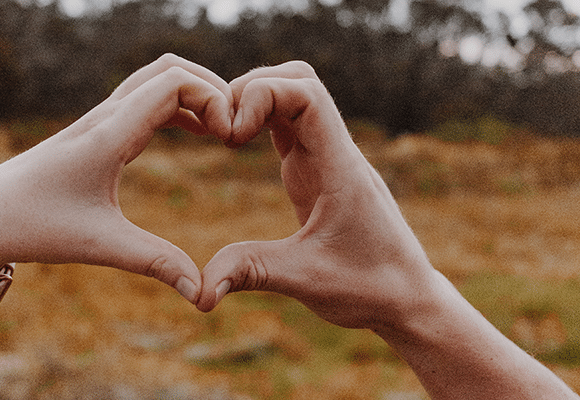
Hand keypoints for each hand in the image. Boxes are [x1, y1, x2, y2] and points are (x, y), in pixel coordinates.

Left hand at [0, 54, 232, 303]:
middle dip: (212, 87)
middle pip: (169, 67)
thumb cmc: (34, 227)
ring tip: (222, 130)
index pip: (173, 82)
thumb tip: (200, 292)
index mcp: (109, 134)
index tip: (229, 137)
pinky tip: (195, 132)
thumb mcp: (99, 244)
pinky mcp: (97, 130)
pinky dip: (179, 105)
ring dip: (195, 93)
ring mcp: (99, 119)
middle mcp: (105, 116)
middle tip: (235, 126)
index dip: (213, 98)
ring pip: (156, 79)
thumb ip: (154, 263)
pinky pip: (145, 99)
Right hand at [197, 61, 438, 329]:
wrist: (406, 297)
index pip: (307, 94)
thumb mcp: (306, 280)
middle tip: (221, 127)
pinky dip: (262, 119)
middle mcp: (336, 153)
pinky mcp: (318, 172)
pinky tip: (238, 141)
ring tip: (225, 134)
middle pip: (300, 80)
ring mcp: (328, 159)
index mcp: (339, 168)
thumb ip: (251, 272)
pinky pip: (291, 125)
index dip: (262, 94)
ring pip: (296, 97)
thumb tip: (199, 290)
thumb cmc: (369, 288)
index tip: (233, 135)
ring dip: (257, 100)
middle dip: (254, 87)